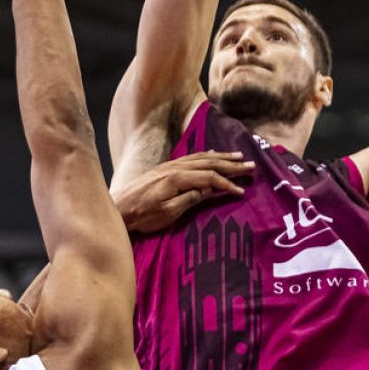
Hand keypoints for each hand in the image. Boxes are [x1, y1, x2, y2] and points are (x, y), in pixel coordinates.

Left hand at [112, 152, 254, 232]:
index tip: (241, 192)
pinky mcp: (164, 168)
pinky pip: (191, 157)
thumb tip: (208, 190)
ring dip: (221, 157)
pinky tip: (212, 154)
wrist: (118, 208)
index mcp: (177, 178)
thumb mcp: (167, 213)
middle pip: (209, 163)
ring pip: (201, 157)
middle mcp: (175, 167)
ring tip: (238, 156)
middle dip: (231, 164)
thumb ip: (189, 199)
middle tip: (251, 166)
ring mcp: (169, 166)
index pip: (209, 178)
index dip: (227, 184)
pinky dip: (205, 155)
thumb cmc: (142, 215)